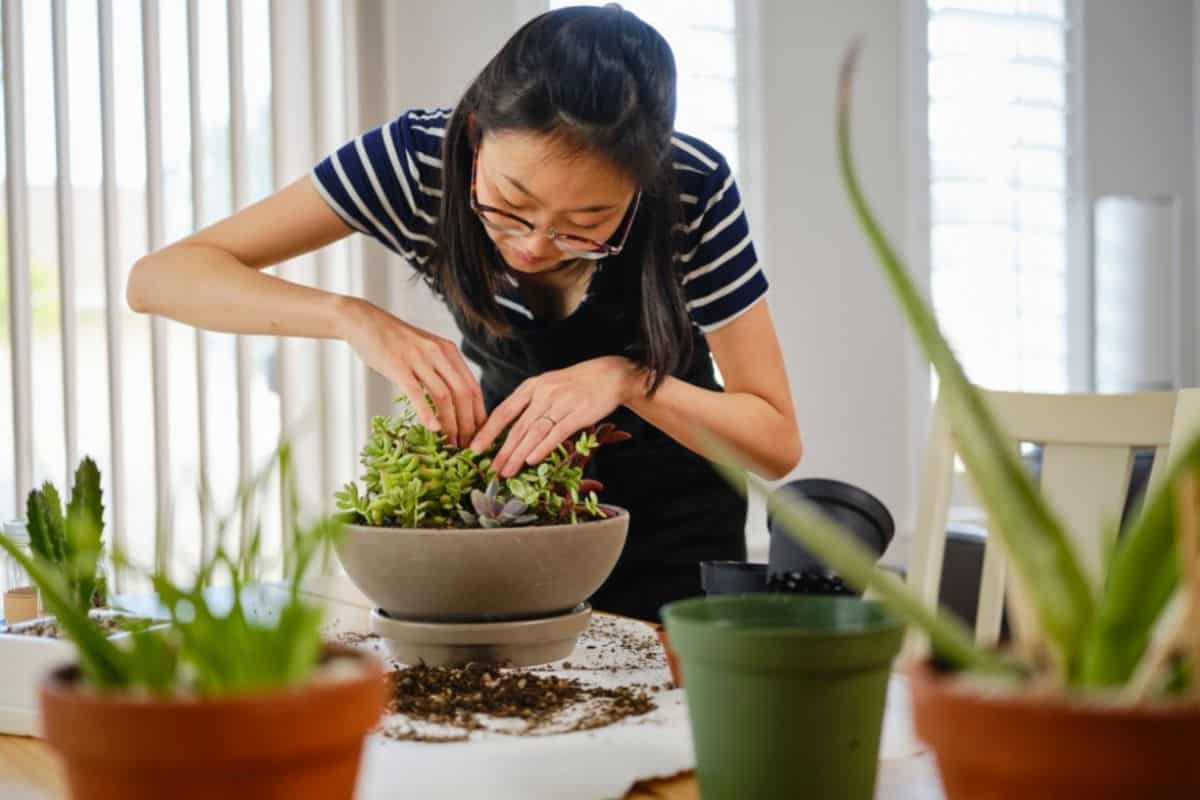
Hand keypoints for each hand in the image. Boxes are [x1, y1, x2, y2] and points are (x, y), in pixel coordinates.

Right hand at [340, 298, 485, 446]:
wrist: (363, 321)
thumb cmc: (394, 341)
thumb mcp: (425, 349)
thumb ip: (441, 369)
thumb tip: (455, 400)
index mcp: (448, 351)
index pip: (473, 387)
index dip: (479, 414)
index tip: (479, 435)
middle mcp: (438, 353)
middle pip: (463, 394)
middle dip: (469, 424)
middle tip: (468, 446)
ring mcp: (419, 359)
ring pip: (444, 396)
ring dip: (451, 424)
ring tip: (452, 444)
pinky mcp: (399, 366)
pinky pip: (417, 393)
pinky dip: (427, 413)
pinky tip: (433, 429)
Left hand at [470, 356, 639, 476]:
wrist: (610, 375)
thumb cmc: (575, 384)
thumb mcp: (547, 386)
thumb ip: (529, 404)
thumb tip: (508, 431)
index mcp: (531, 386)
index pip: (504, 411)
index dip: (488, 431)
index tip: (474, 448)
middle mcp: (543, 393)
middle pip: (517, 427)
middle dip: (502, 451)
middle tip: (490, 470)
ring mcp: (561, 403)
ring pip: (534, 433)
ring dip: (518, 455)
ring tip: (506, 472)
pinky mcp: (579, 413)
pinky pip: (557, 433)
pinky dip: (543, 448)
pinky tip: (532, 461)